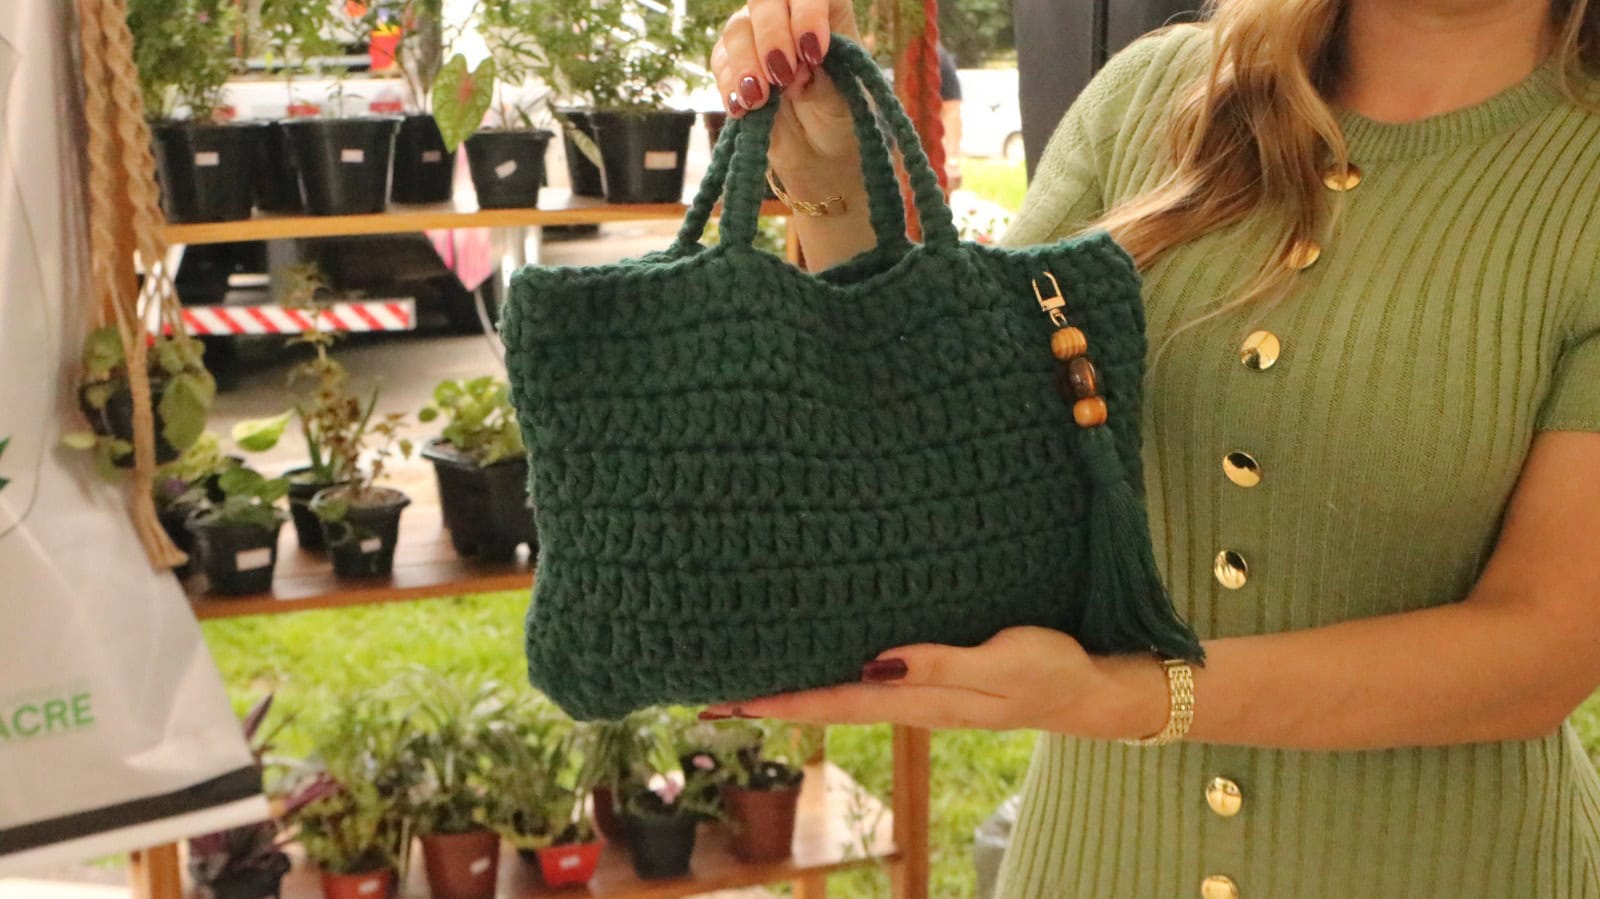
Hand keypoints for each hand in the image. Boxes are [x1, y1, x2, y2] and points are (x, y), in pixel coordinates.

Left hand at [701, 627, 1170, 738]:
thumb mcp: (1002, 666)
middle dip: (771, 699)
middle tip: (713, 696)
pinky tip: (821, 661)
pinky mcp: (936, 675)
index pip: (834, 701)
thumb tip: (876, 664)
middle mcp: (911, 700)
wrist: (1092, 690)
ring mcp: (922, 692)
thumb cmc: (1051, 671)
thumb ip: (942, 664)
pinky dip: (834, 673)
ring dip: (797, 688)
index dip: (779, 701)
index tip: (727, 701)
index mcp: (920, 700)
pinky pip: (871, 677)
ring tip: (749, 680)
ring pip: (844, 691)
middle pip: (826, 701)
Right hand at [711, 0, 861, 177]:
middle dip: (771, 35)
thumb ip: (823, 81)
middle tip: (782, 75)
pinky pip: (721, 62)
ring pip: (738, 30)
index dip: (808, 13)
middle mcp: (789, 15)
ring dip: (746, 65)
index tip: (813, 53)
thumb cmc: (840, 117)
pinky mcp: (734, 64)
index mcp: (828, 11)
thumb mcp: (844, 102)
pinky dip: (728, 85)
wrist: (820, 150)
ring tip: (759, 101)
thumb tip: (795, 71)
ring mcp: (758, 37)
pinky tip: (741, 109)